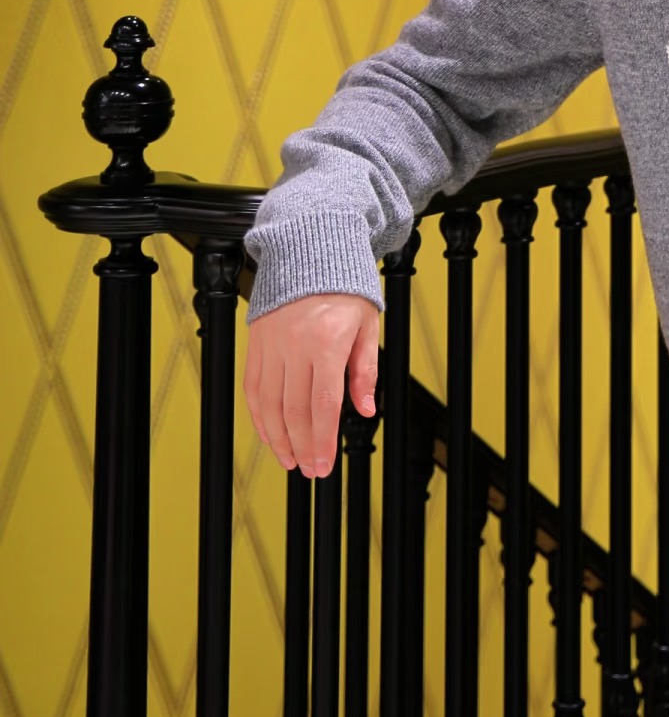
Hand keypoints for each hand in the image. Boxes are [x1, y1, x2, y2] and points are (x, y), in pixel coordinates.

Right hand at [243, 293, 378, 478]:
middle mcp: (295, 345)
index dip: (322, 441)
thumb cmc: (345, 285)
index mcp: (327, 342)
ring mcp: (272, 344)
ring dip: (278, 438)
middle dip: (302, 447)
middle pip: (295, 411)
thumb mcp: (367, 324)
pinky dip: (259, 415)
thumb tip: (365, 410)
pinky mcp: (257, 342)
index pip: (323, 405)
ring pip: (269, 405)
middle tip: (309, 469)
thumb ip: (365, 371)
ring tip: (289, 459)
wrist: (312, 246)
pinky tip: (268, 433)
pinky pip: (253, 387)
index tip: (323, 465)